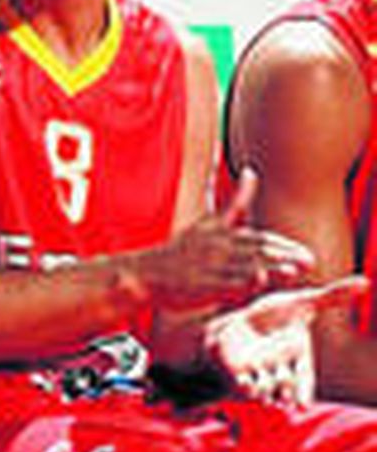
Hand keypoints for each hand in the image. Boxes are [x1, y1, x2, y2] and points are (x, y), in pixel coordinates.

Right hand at [134, 168, 314, 310]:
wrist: (143, 273)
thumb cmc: (176, 253)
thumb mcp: (205, 224)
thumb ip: (235, 201)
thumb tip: (252, 170)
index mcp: (215, 231)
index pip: (253, 230)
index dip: (278, 237)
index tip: (299, 242)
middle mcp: (215, 244)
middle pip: (256, 246)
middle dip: (285, 253)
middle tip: (309, 259)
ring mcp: (209, 263)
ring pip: (246, 262)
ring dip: (274, 266)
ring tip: (296, 270)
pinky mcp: (201, 281)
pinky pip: (227, 280)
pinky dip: (245, 280)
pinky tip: (261, 281)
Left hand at [203, 276, 368, 406]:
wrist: (246, 322)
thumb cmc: (278, 314)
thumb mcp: (304, 302)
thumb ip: (334, 296)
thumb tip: (365, 281)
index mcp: (298, 359)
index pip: (305, 381)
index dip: (304, 394)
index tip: (303, 406)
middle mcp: (280, 371)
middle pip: (284, 389)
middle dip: (285, 393)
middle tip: (284, 396)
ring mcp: (259, 374)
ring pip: (264, 391)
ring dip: (264, 393)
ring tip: (264, 390)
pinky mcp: (237, 372)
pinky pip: (242, 386)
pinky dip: (244, 387)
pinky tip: (244, 383)